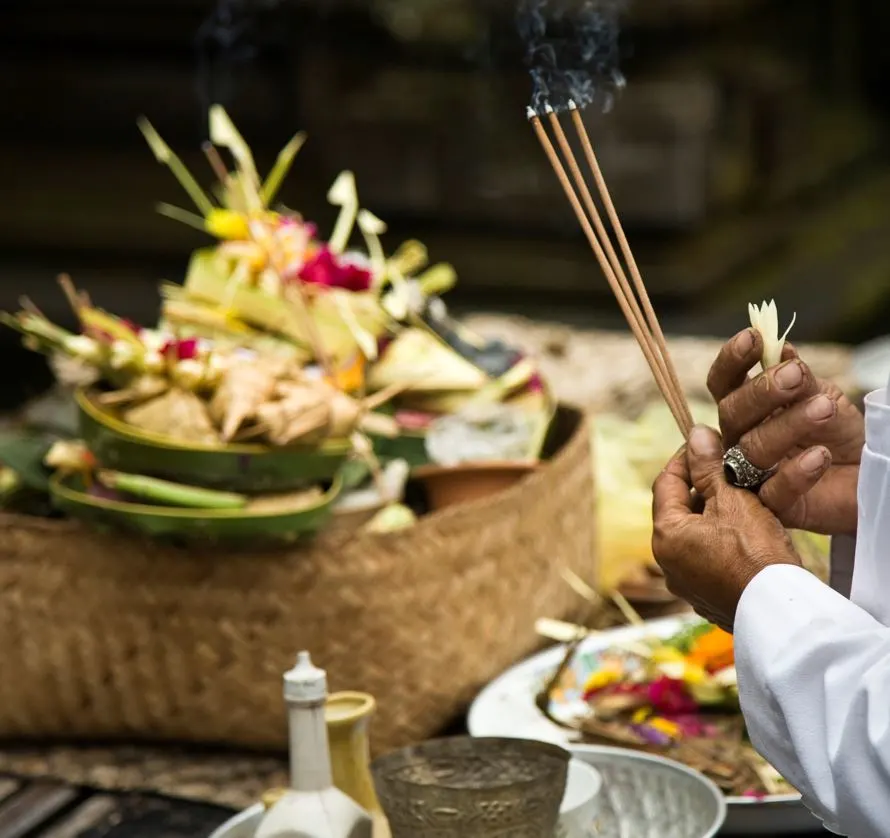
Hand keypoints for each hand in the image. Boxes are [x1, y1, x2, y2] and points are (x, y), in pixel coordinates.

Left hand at [652, 426, 800, 632]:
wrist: (779, 611)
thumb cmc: (755, 553)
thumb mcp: (733, 500)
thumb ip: (710, 467)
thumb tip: (697, 434)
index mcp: (665, 535)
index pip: (665, 483)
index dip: (685, 459)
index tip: (705, 445)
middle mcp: (667, 562)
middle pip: (678, 510)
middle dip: (701, 487)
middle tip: (727, 470)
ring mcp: (685, 583)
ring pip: (694, 535)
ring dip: (712, 515)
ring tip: (741, 499)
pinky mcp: (706, 598)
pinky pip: (707, 559)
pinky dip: (720, 541)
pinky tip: (746, 534)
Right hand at [707, 329, 862, 534]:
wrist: (867, 473)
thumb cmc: (838, 432)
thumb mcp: (822, 397)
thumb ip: (800, 380)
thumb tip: (778, 348)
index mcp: (745, 408)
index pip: (723, 383)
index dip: (732, 361)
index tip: (752, 338)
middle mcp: (739, 439)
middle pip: (730, 414)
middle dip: (761, 392)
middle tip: (796, 376)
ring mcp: (750, 474)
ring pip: (750, 450)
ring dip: (786, 426)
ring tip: (824, 408)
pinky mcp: (771, 507)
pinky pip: (773, 492)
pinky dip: (796, 473)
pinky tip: (820, 456)